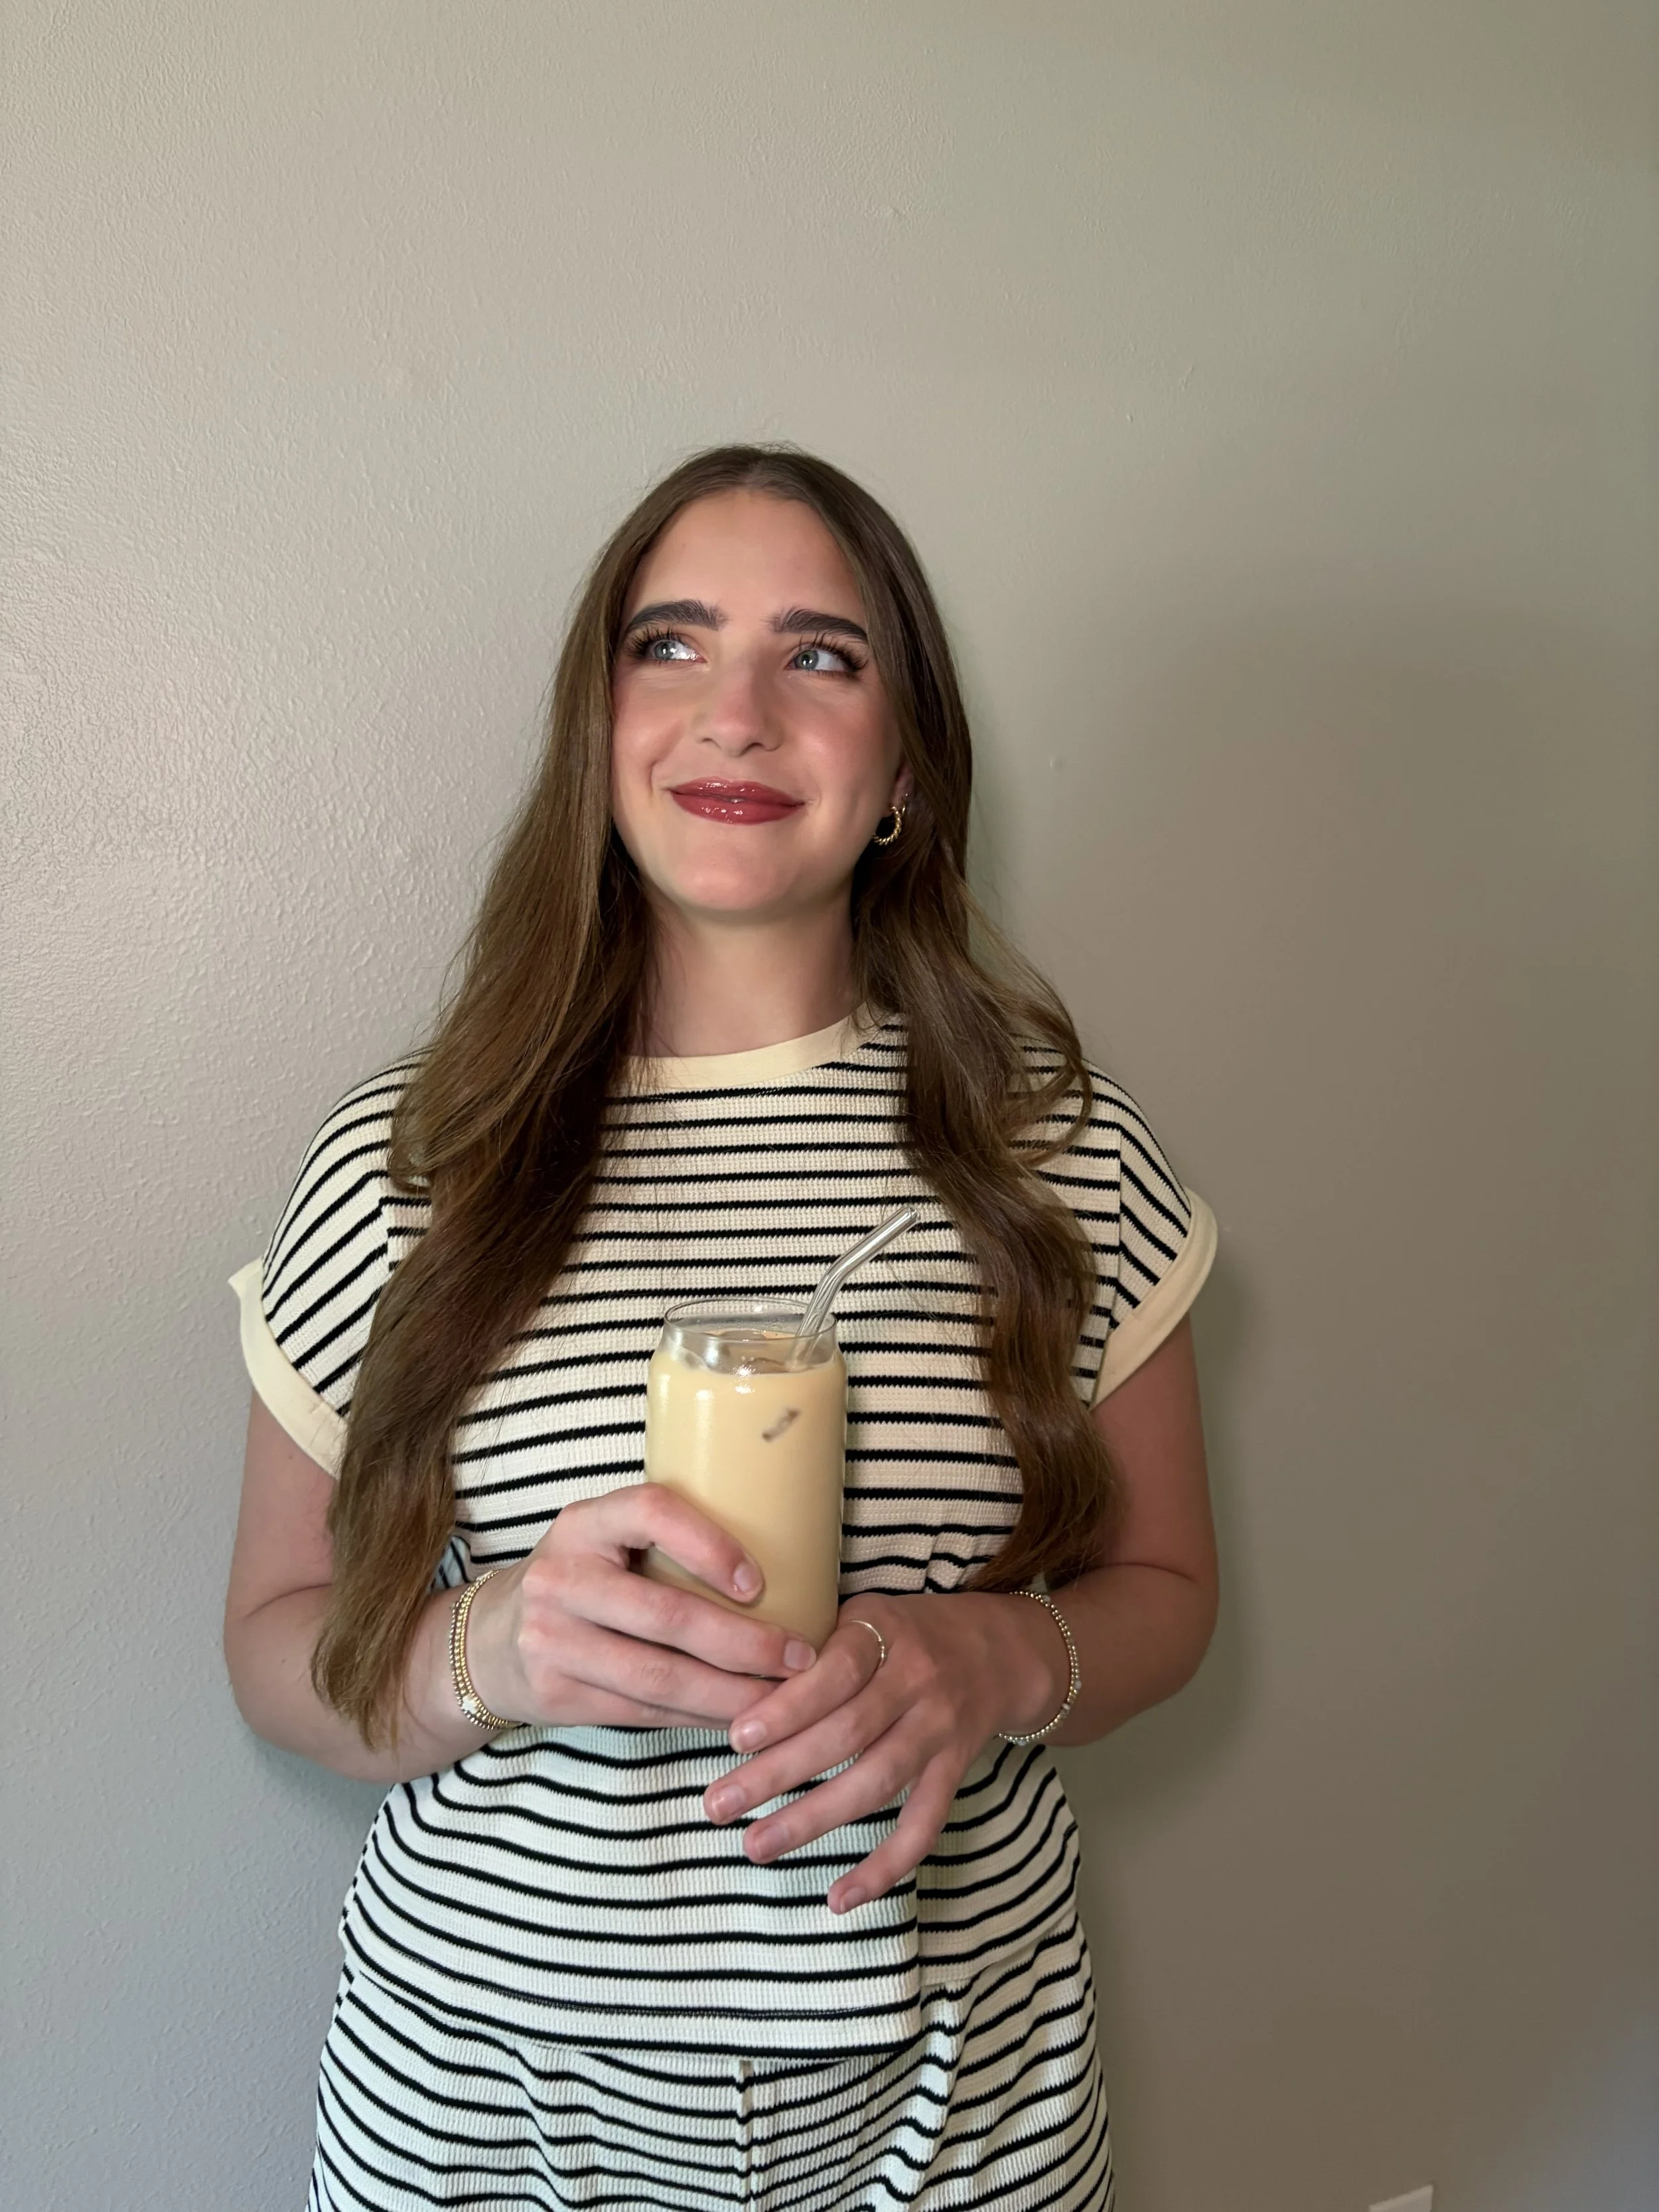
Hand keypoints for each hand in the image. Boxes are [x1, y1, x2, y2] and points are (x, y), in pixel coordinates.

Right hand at [463, 1485, 818, 1729]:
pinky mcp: (557, 1694)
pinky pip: (644, 1712)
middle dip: (744, 1643)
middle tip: (801, 1656)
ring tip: (782, 1698)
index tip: (760, 1581)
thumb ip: (664, 1543)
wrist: (488, 1643)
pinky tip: (736, 1717)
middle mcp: (561, 1577)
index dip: (709, 1544)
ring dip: (731, 1694)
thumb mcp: (603, 1541)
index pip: (651, 1512)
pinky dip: (698, 1717)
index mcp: (584, 1523)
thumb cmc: (579, 1581)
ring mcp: (552, 1640)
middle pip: (666, 1615)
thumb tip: (782, 1566)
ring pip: (659, 1677)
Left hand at [700, 1592, 1067, 1912]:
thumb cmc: (902, 1634)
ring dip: (814, 1819)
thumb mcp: (861, 1616)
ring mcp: (939, 1730)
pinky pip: (922, 1826)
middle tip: (719, 1804)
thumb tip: (733, 1688)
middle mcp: (916, 1680)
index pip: (835, 1672)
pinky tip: (839, 1898)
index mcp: (883, 1632)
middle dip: (778, 1773)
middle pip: (846, 1734)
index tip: (737, 1737)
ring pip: (876, 1782)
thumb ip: (812, 1645)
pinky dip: (883, 1867)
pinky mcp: (954, 1773)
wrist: (999, 1650)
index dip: (788, 1706)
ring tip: (755, 1846)